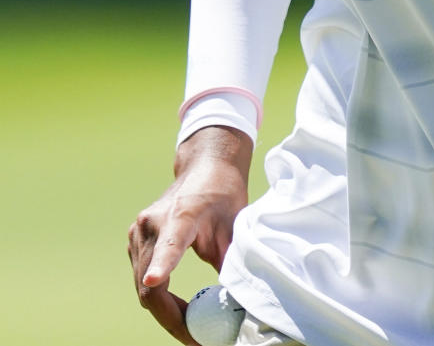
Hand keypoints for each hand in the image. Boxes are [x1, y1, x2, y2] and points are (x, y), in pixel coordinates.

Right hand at [128, 127, 252, 342]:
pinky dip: (159, 298)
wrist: (204, 167)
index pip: (170, 243)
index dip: (162, 264)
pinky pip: (142, 279)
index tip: (154, 280)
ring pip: (144, 287)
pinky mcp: (136, 241)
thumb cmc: (222, 194)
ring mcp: (138, 233)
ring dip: (166, 312)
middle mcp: (151, 224)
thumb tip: (236, 304)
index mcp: (180, 215)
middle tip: (198, 339)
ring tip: (193, 331)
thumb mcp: (234, 225)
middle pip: (152, 283)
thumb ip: (230, 261)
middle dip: (174, 317)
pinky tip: (180, 312)